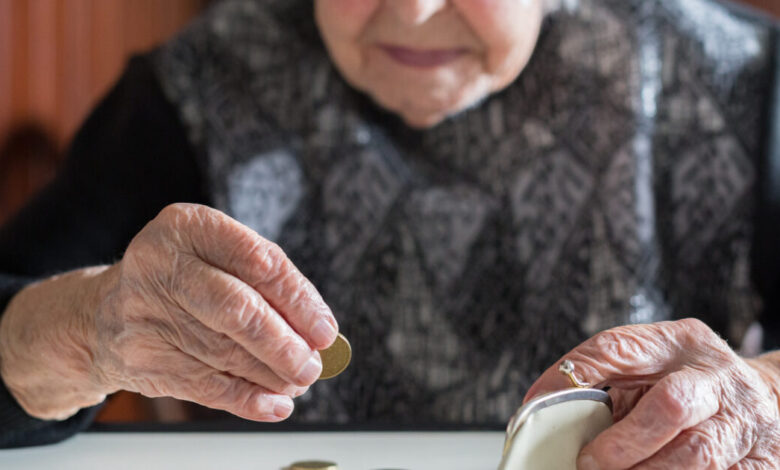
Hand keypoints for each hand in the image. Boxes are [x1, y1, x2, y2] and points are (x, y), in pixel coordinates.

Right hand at [0, 203, 337, 420]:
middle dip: (284, 343)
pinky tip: (274, 403)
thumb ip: (266, 283)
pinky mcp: (139, 357)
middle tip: (313, 365)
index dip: (299, 300)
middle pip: (237, 310)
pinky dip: (246, 399)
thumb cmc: (182, 279)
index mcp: (187, 226)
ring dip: (271, 374)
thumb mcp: (216, 257)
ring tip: (298, 381)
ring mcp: (143, 312)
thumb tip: (318, 330)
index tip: (325, 330)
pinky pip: (204, 385)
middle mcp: (159, 264)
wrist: (104, 312)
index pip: (258, 261)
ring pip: (224, 352)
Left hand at [525, 319, 779, 468]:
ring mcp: (747, 422)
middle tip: (589, 463)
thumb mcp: (646, 364)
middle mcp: (718, 378)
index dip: (576, 375)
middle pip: (670, 405)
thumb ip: (599, 376)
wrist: (758, 398)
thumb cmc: (685, 380)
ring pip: (698, 456)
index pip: (620, 348)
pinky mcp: (764, 461)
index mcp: (679, 343)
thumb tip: (537, 404)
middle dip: (624, 443)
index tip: (542, 406)